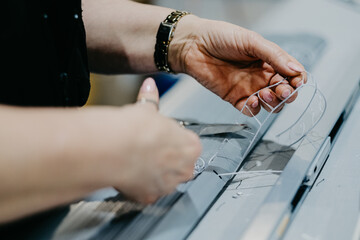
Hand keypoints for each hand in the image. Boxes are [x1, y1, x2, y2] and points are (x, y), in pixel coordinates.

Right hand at [110, 78, 200, 202]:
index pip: (187, 144)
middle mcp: (184, 169)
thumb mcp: (147, 109)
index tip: (160, 137)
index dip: (172, 140)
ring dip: (153, 172)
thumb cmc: (135, 130)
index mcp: (190, 146)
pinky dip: (139, 185)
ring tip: (136, 160)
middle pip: (178, 164)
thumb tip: (150, 86)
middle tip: (147, 149)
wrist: (115, 148)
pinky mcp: (150, 196)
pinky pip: (147, 191)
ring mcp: (168, 185)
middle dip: (165, 158)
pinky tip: (129, 173)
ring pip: (163, 179)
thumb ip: (151, 99)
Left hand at [169, 15, 305, 115]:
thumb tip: (298, 70)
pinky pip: (250, 110)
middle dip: (287, 94)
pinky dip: (254, 109)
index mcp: (269, 60)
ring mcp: (249, 88)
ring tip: (264, 94)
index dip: (297, 80)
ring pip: (270, 104)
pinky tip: (251, 101)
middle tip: (282, 91)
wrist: (193, 45)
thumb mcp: (251, 41)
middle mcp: (262, 76)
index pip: (292, 74)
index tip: (296, 81)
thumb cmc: (221, 37)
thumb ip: (274, 56)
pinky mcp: (235, 98)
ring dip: (273, 103)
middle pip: (284, 92)